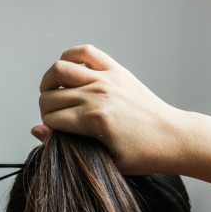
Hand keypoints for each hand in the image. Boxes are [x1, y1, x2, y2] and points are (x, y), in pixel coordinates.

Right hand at [33, 45, 186, 174]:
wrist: (173, 138)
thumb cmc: (143, 155)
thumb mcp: (104, 160)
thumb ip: (67, 145)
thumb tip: (37, 130)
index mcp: (94, 120)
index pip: (51, 118)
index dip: (48, 128)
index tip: (56, 135)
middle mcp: (98, 95)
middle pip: (50, 95)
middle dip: (45, 109)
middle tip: (55, 118)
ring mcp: (107, 79)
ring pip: (59, 70)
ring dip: (49, 82)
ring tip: (54, 94)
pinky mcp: (116, 70)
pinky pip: (84, 52)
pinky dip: (70, 56)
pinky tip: (68, 71)